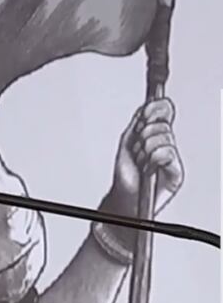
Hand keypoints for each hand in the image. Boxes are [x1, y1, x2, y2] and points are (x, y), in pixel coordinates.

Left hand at [110, 97, 183, 215]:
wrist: (125, 195)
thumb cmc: (126, 173)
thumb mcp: (127, 142)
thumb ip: (137, 123)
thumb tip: (145, 107)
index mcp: (156, 134)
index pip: (165, 113)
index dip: (157, 109)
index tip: (146, 111)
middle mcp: (166, 144)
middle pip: (162, 125)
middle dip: (143, 136)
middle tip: (137, 149)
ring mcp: (172, 158)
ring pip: (163, 139)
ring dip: (145, 150)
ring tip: (140, 161)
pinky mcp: (176, 172)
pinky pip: (166, 154)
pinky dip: (152, 159)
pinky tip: (148, 168)